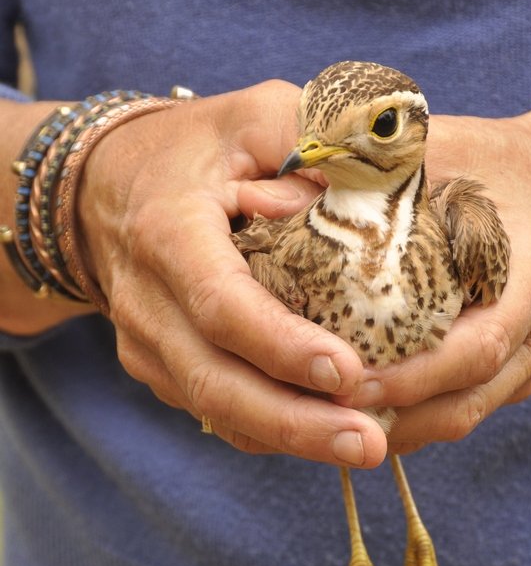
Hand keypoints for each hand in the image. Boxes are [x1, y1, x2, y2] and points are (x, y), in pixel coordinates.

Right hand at [76, 81, 386, 467]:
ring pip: (216, 407)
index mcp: (169, 232)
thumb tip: (389, 189)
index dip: (281, 344)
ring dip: (288, 437)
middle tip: (368, 443)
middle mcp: (148, 299)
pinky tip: (326, 436)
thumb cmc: (198, 146)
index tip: (347, 370)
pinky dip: (270, 429)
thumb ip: (317, 141)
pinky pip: (216, 409)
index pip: (222, 303)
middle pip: (216, 380)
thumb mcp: (257, 117)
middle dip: (293, 421)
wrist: (106, 184)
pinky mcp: (160, 365)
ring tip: (364, 448)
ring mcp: (147, 341)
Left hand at [348, 103, 530, 451]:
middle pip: (466, 401)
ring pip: (462, 415)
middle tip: (316, 417)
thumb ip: (364, 180)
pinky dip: (410, 415)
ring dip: (394, 427)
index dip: (414, 377)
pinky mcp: (515, 372)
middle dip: (392, 417)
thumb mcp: (433, 156)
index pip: (478, 349)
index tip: (347, 383)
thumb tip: (263, 201)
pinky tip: (354, 411)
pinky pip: (462, 406)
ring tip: (322, 424)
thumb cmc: (485, 162)